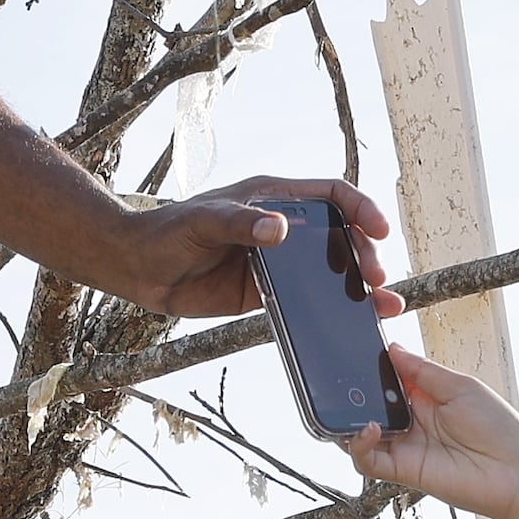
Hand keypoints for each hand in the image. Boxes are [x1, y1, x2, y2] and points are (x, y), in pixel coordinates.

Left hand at [89, 172, 395, 317]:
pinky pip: (304, 301)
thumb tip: (279, 230)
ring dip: (356, 286)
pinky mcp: (264, 292)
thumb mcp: (204, 221)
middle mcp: (279, 228)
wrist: (137, 268)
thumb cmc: (167, 231)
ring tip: (381, 304)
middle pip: (339, 236)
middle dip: (364, 254)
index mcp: (272, 199)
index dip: (360, 207)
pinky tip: (349, 322)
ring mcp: (275, 262)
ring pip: (328, 271)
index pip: (330, 195)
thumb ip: (241, 223)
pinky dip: (329, 310)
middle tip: (376, 277)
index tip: (379, 229)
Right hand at [341, 340, 518, 518]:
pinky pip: (367, 461)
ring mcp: (405, 447)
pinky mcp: (402, 471)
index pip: (388, 380)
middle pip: (369, 406)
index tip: (357, 352)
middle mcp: (411, 422)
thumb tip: (393, 348)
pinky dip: (359, 445)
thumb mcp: (460, 386)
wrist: (515, 473)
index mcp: (426, 398)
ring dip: (349, 420)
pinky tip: (370, 429)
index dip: (372, 368)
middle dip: (353, 393)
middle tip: (345, 381)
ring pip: (360, 434)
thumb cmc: (499, 428)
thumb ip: (422, 371)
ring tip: (351, 407)